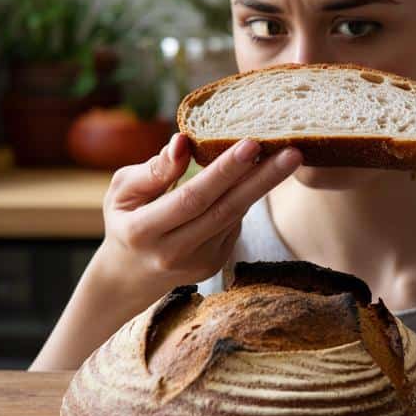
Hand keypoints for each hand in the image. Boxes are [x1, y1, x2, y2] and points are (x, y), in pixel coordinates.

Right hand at [94, 133, 302, 294]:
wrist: (131, 274)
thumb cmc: (126, 218)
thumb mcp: (122, 192)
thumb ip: (154, 170)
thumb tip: (183, 141)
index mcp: (143, 231)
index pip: (192, 198)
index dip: (223, 172)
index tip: (251, 144)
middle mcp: (174, 251)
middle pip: (226, 210)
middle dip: (263, 179)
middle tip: (292, 152)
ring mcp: (200, 262)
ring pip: (236, 216)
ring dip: (264, 185)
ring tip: (288, 156)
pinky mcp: (217, 263)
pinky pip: (235, 223)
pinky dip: (248, 197)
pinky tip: (262, 175)